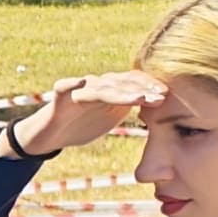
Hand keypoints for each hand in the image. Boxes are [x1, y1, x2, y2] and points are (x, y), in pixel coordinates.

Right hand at [10, 72, 164, 159]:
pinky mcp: (59, 98)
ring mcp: (78, 90)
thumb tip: (159, 108)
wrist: (50, 135)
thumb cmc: (82, 125)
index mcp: (111, 89)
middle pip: (121, 83)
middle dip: (142, 90)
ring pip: (101, 88)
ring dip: (120, 92)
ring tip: (138, 98)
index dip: (149, 86)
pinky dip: (72, 84)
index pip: (133, 81)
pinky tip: (81, 82)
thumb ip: (130, 108)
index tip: (167, 95)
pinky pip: (65, 88)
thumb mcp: (112, 117)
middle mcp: (96, 85)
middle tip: (160, 97)